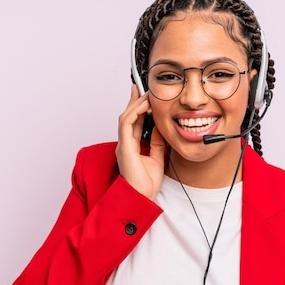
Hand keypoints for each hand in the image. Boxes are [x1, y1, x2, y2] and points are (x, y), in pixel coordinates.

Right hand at [116, 85, 165, 200]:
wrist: (142, 196)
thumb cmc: (147, 183)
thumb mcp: (157, 157)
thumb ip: (157, 142)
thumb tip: (161, 127)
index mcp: (132, 146)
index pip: (134, 122)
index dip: (138, 108)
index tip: (144, 97)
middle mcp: (125, 144)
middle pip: (127, 117)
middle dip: (133, 101)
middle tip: (140, 87)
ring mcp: (123, 145)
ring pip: (125, 117)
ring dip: (135, 104)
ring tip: (145, 94)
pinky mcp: (124, 147)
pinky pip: (126, 124)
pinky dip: (134, 113)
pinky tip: (144, 106)